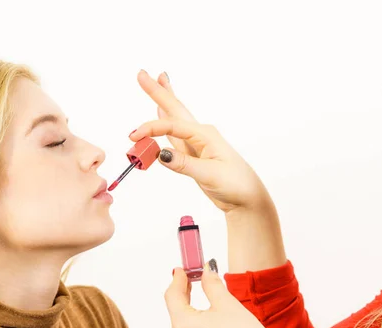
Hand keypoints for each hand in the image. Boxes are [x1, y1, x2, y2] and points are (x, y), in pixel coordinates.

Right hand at [130, 70, 272, 212]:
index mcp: (205, 135)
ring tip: (158, 82)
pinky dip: (166, 123)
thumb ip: (184, 164)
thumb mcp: (209, 174)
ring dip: (164, 102)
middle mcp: (200, 135)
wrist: (247, 198)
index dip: (151, 129)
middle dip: (159, 92)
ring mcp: (197, 144)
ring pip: (175, 119)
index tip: (134, 137)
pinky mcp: (194, 155)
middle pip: (174, 109)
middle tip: (142, 74)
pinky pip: (175, 135)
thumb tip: (160, 154)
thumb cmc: (236, 184)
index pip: (172, 126)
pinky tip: (162, 114)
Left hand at [164, 262, 285, 327]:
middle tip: (192, 282)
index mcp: (184, 326)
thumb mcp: (227, 303)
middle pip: (177, 314)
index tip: (181, 271)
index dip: (177, 280)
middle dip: (185, 298)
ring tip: (207, 312)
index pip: (172, 296)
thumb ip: (210, 283)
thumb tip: (205, 270)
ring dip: (190, 320)